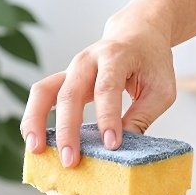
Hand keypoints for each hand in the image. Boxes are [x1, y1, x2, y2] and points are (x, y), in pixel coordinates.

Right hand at [19, 11, 175, 166]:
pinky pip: (42, 96)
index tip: (112, 145)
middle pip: (70, 93)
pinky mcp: (64, 79)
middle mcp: (87, 60)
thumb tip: (125, 148)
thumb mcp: (161, 89)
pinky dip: (34, 118)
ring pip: (44, 91)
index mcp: (116, 57)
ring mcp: (71, 69)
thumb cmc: (151, 62)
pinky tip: (36, 142)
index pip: (107, 89)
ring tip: (36, 150)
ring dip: (36, 121)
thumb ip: (143, 116)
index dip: (108, 118)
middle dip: (68, 130)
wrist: (136, 33)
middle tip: (71, 160)